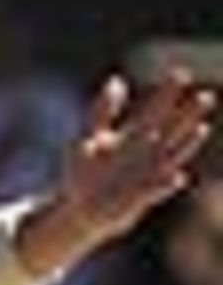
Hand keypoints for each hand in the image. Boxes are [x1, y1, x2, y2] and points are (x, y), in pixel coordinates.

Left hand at [58, 69, 216, 245]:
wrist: (79, 210)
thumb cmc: (83, 172)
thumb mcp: (87, 138)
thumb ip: (101, 112)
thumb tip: (116, 81)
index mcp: (134, 135)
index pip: (156, 109)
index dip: (167, 92)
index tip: (181, 74)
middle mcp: (147, 153)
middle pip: (173, 129)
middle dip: (189, 114)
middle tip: (205, 96)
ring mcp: (148, 175)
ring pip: (173, 156)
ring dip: (188, 144)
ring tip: (201, 128)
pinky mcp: (141, 199)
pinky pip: (157, 191)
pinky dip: (166, 185)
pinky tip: (177, 177)